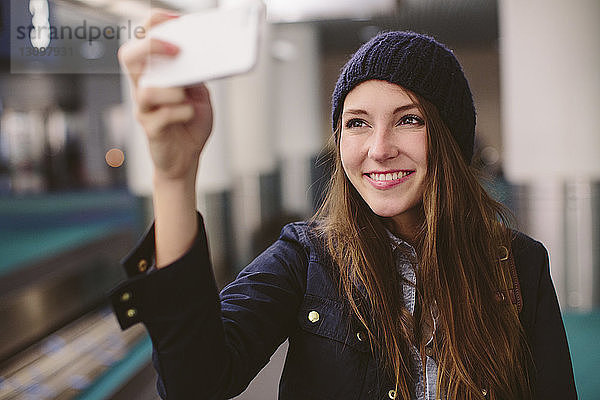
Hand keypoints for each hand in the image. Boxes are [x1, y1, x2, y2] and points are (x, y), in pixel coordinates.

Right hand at [118, 9, 213, 181]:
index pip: (141, 40)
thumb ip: (195, 75)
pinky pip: (161, 116)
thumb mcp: (199, 93)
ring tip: (186, 96)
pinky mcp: (151, 129)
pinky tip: (189, 114)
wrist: (186, 158)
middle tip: (176, 50)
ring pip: (145, 89)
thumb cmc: (189, 124)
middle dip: (150, 46)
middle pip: (129, 56)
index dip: (154, 24)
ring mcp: (144, 109)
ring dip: (171, 89)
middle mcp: (142, 88)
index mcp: (153, 74)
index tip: (175, 18)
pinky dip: (181, 112)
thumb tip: (200, 57)